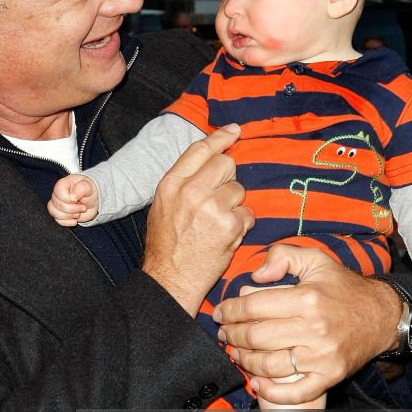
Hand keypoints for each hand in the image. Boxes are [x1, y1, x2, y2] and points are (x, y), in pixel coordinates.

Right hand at [47, 174, 99, 225]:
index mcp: (63, 184)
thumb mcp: (89, 187)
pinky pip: (57, 220)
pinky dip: (67, 222)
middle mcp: (58, 194)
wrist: (93, 201)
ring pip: (54, 212)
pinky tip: (75, 220)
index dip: (69, 199)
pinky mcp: (59, 213)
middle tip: (83, 208)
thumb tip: (72, 196)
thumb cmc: (89, 191)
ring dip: (68, 216)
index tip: (79, 200)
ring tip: (78, 214)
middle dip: (72, 209)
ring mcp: (57, 204)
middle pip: (57, 205)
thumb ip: (81, 188)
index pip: (59, 192)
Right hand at [142, 124, 253, 315]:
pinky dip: (241, 226)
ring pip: (239, 190)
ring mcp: (211, 207)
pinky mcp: (229, 226)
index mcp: (171, 183)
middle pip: (226, 164)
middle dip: (228, 180)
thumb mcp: (163, 206)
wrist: (170, 280)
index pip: (200, 149)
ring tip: (217, 224)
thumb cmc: (166, 246)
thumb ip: (184, 182)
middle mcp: (191, 191)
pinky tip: (225, 237)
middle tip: (218, 200)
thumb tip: (210, 160)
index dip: (220, 138)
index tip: (234, 131)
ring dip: (234, 206)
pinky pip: (247, 214)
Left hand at [212, 244, 404, 403]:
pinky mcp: (330, 376)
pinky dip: (272, 391)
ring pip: (269, 365)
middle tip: (223, 333)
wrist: (382, 315)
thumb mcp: (316, 260)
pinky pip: (296, 392)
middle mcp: (314, 329)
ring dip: (245, 361)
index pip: (254, 306)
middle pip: (257, 337)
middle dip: (232, 335)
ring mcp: (322, 356)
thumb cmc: (343, 287)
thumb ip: (283, 256)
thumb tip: (255, 276)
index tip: (220, 312)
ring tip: (235, 352)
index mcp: (307, 298)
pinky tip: (256, 383)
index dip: (230, 310)